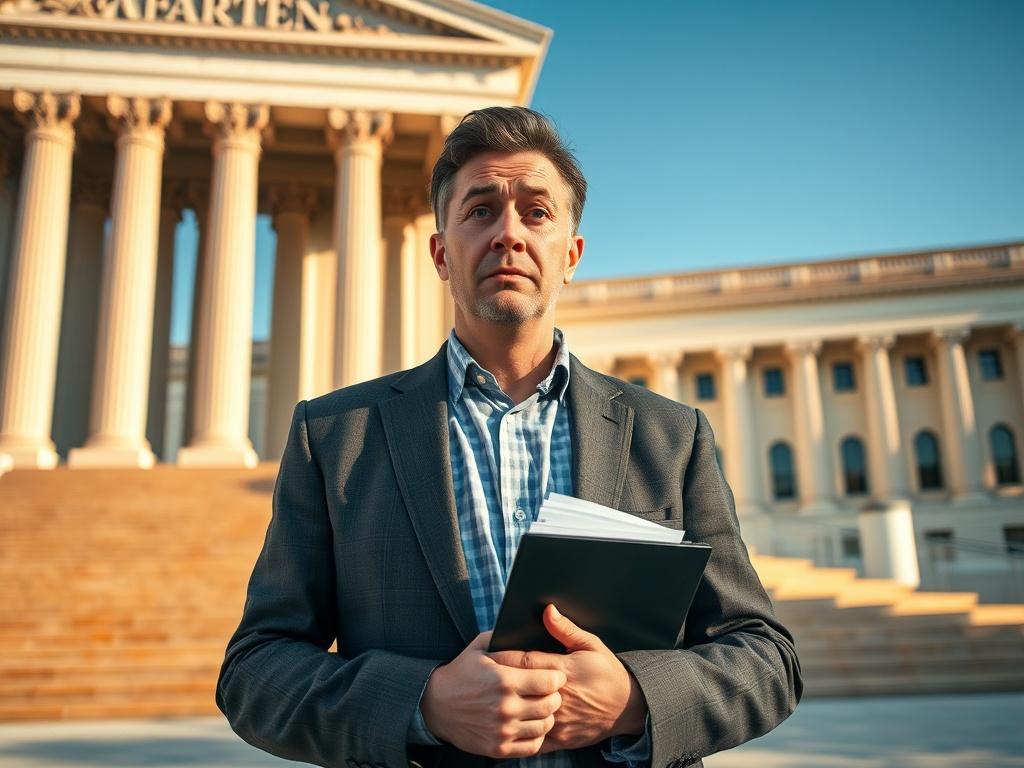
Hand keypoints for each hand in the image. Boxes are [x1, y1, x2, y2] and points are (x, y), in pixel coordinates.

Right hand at [420, 630, 565, 758]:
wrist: (435, 705)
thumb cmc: (461, 673)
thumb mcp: (478, 648)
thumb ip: (504, 638)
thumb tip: (529, 628)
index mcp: (504, 680)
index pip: (550, 682)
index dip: (556, 677)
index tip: (554, 676)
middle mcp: (506, 707)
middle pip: (551, 705)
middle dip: (555, 696)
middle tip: (549, 692)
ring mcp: (502, 730)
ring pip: (545, 726)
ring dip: (547, 716)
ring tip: (540, 707)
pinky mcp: (498, 748)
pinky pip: (533, 746)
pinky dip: (536, 735)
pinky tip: (530, 724)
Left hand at [490, 605, 648, 753]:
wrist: (628, 707)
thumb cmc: (607, 673)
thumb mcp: (591, 645)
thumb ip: (565, 630)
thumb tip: (547, 611)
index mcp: (564, 670)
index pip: (526, 662)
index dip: (504, 658)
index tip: (488, 655)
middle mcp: (560, 696)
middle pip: (521, 688)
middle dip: (501, 682)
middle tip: (482, 677)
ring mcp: (560, 720)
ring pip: (524, 715)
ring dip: (508, 707)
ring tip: (490, 699)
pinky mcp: (562, 739)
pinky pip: (533, 738)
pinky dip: (520, 731)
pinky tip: (507, 723)